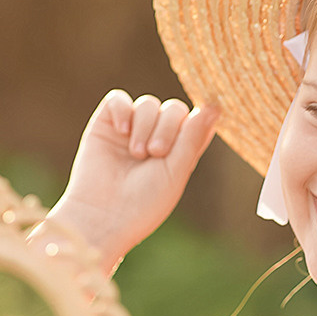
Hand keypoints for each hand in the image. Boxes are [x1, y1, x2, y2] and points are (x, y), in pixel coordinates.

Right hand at [39, 91, 219, 269]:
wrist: (101, 216)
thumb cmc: (143, 202)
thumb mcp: (176, 172)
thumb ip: (193, 138)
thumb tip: (215, 106)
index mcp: (179, 152)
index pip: (197, 121)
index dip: (195, 123)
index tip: (186, 137)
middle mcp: (157, 137)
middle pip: (174, 109)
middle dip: (167, 128)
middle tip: (155, 153)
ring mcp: (131, 130)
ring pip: (148, 104)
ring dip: (145, 125)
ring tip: (136, 153)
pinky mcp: (106, 124)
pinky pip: (117, 100)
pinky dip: (122, 110)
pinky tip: (122, 132)